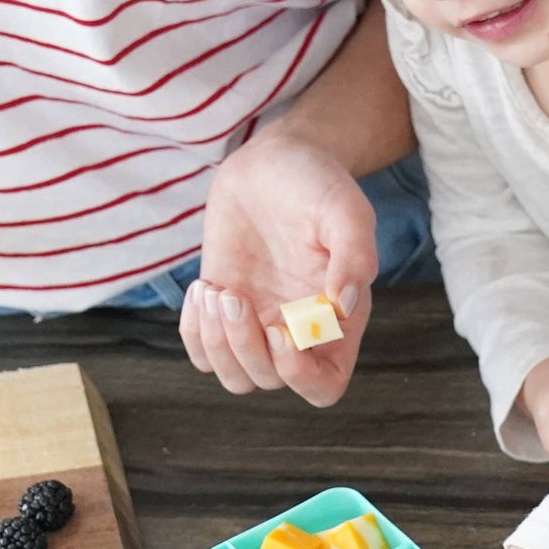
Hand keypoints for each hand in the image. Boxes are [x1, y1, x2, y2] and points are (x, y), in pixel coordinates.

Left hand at [180, 128, 377, 405]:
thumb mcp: (345, 209)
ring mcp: (258, 322)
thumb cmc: (317, 182)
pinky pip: (202, 353)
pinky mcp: (223, 309)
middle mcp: (297, 331)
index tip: (279, 328)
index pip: (324, 386)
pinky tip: (202, 290)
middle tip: (233, 296)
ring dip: (217, 344)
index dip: (299, 375)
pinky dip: (194, 333)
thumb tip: (342, 306)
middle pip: (270, 381)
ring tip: (215, 293)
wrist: (272, 162)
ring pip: (234, 377)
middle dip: (244, 347)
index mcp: (337, 320)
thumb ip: (354, 255)